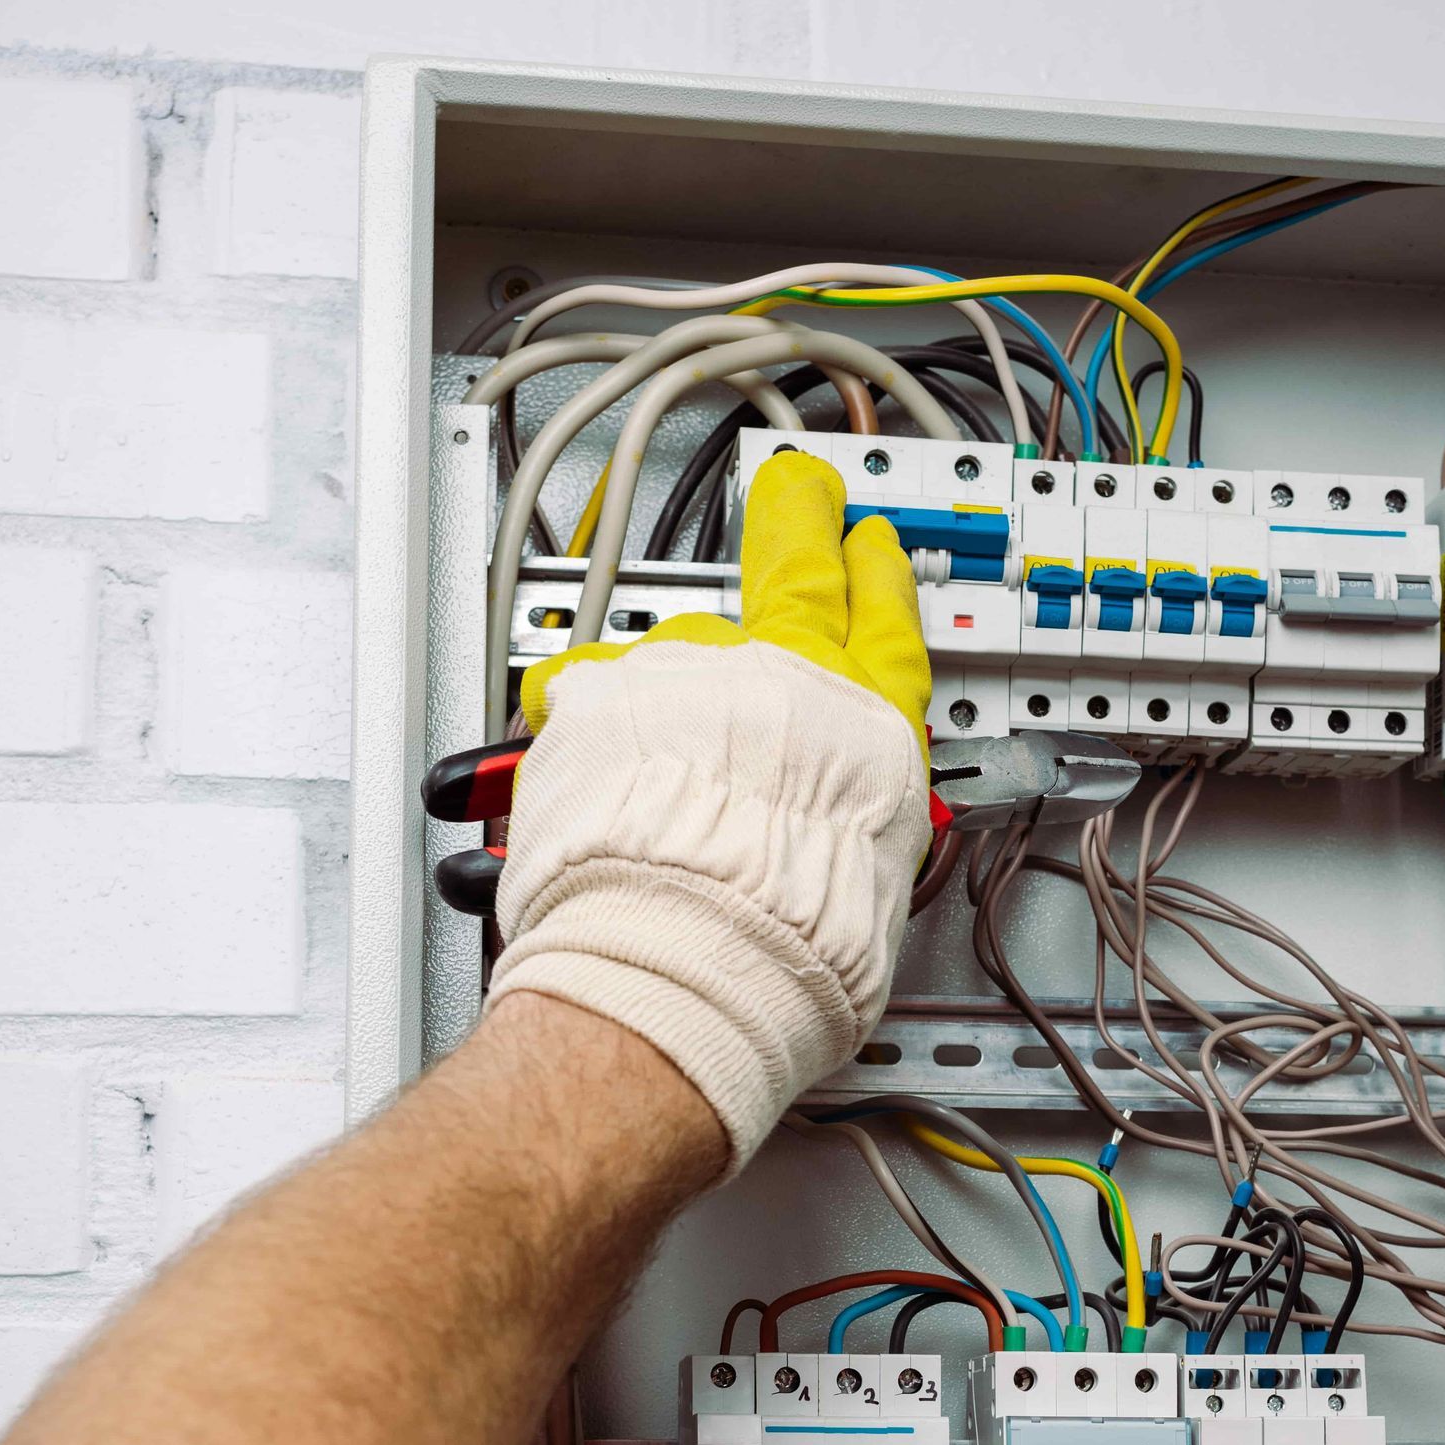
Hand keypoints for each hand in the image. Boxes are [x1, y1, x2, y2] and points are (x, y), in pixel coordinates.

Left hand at [487, 446, 932, 1168]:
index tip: (868, 544)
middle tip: (795, 491)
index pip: (883, 623)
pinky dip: (569, 718)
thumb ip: (845, 833)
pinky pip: (576, 691)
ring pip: (670, 649)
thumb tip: (830, 842)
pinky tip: (560, 742)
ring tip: (644, 752)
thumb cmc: (786, 948)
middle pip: (789, 567)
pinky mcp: (593, 696)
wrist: (691, 953)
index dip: (875, 577)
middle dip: (796, 519)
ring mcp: (680, 672)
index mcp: (862, 725)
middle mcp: (775, 674)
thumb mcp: (866, 891)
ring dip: (658, 687)